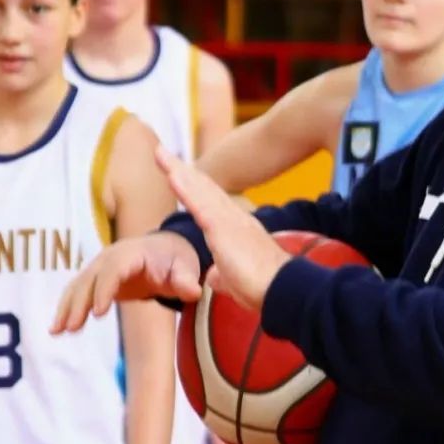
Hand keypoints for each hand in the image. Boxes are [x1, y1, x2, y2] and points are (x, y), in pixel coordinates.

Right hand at [52, 232, 201, 333]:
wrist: (167, 249)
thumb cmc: (177, 259)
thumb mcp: (186, 267)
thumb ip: (186, 279)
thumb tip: (192, 291)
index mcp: (133, 253)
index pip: (115, 269)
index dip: (105, 288)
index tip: (98, 312)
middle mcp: (111, 257)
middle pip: (91, 277)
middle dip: (80, 302)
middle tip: (73, 327)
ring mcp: (101, 266)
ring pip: (79, 285)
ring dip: (67, 307)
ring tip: (57, 331)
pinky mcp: (96, 279)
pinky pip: (78, 292)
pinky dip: (66, 308)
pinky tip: (57, 329)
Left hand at [155, 145, 290, 310]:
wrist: (283, 290)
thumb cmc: (264, 288)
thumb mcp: (235, 281)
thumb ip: (222, 274)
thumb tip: (212, 277)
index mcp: (238, 230)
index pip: (211, 203)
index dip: (194, 187)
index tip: (178, 173)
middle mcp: (235, 218)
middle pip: (203, 188)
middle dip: (182, 170)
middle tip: (161, 152)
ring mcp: (229, 220)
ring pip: (199, 190)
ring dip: (178, 171)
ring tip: (160, 153)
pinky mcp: (223, 228)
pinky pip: (199, 204)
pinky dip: (184, 188)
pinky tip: (171, 174)